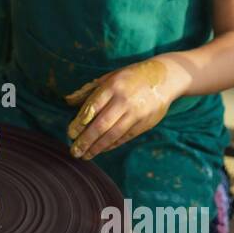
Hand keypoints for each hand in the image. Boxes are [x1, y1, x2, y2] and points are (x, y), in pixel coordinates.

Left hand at [64, 59, 181, 159]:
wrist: (166, 78)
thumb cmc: (131, 77)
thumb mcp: (110, 77)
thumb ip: (89, 90)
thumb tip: (67, 101)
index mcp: (113, 85)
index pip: (92, 107)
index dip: (80, 123)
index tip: (70, 133)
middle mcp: (124, 100)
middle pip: (101, 125)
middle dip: (86, 140)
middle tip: (74, 151)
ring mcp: (136, 113)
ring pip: (113, 134)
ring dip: (97, 147)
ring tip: (85, 155)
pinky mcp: (145, 123)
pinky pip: (125, 137)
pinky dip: (111, 145)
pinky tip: (101, 150)